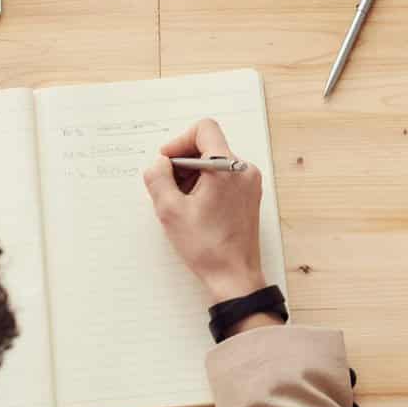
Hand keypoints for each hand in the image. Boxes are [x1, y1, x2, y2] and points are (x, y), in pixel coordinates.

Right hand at [142, 119, 265, 303]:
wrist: (235, 277)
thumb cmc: (207, 248)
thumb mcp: (170, 211)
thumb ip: (158, 178)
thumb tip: (159, 164)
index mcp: (226, 168)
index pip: (204, 129)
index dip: (180, 141)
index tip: (168, 163)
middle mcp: (243, 170)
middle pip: (208, 146)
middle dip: (184, 163)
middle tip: (170, 189)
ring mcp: (249, 183)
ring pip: (215, 162)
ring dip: (194, 176)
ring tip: (183, 204)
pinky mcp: (249, 196)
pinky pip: (224, 177)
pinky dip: (206, 186)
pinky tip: (196, 210)